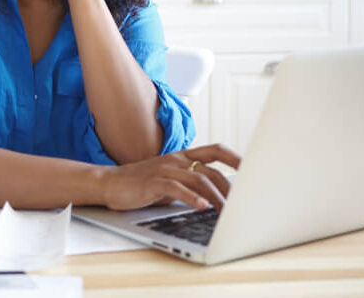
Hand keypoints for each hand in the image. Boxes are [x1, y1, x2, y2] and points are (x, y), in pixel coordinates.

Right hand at [99, 144, 240, 211]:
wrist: (110, 183)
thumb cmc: (142, 184)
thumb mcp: (170, 181)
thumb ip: (190, 184)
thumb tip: (218, 198)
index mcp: (182, 157)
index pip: (215, 150)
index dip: (236, 158)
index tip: (253, 170)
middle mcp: (176, 160)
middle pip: (211, 169)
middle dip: (230, 189)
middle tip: (241, 206)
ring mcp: (164, 169)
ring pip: (198, 179)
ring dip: (216, 197)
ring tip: (226, 213)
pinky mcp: (153, 182)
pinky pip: (176, 188)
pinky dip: (192, 198)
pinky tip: (202, 208)